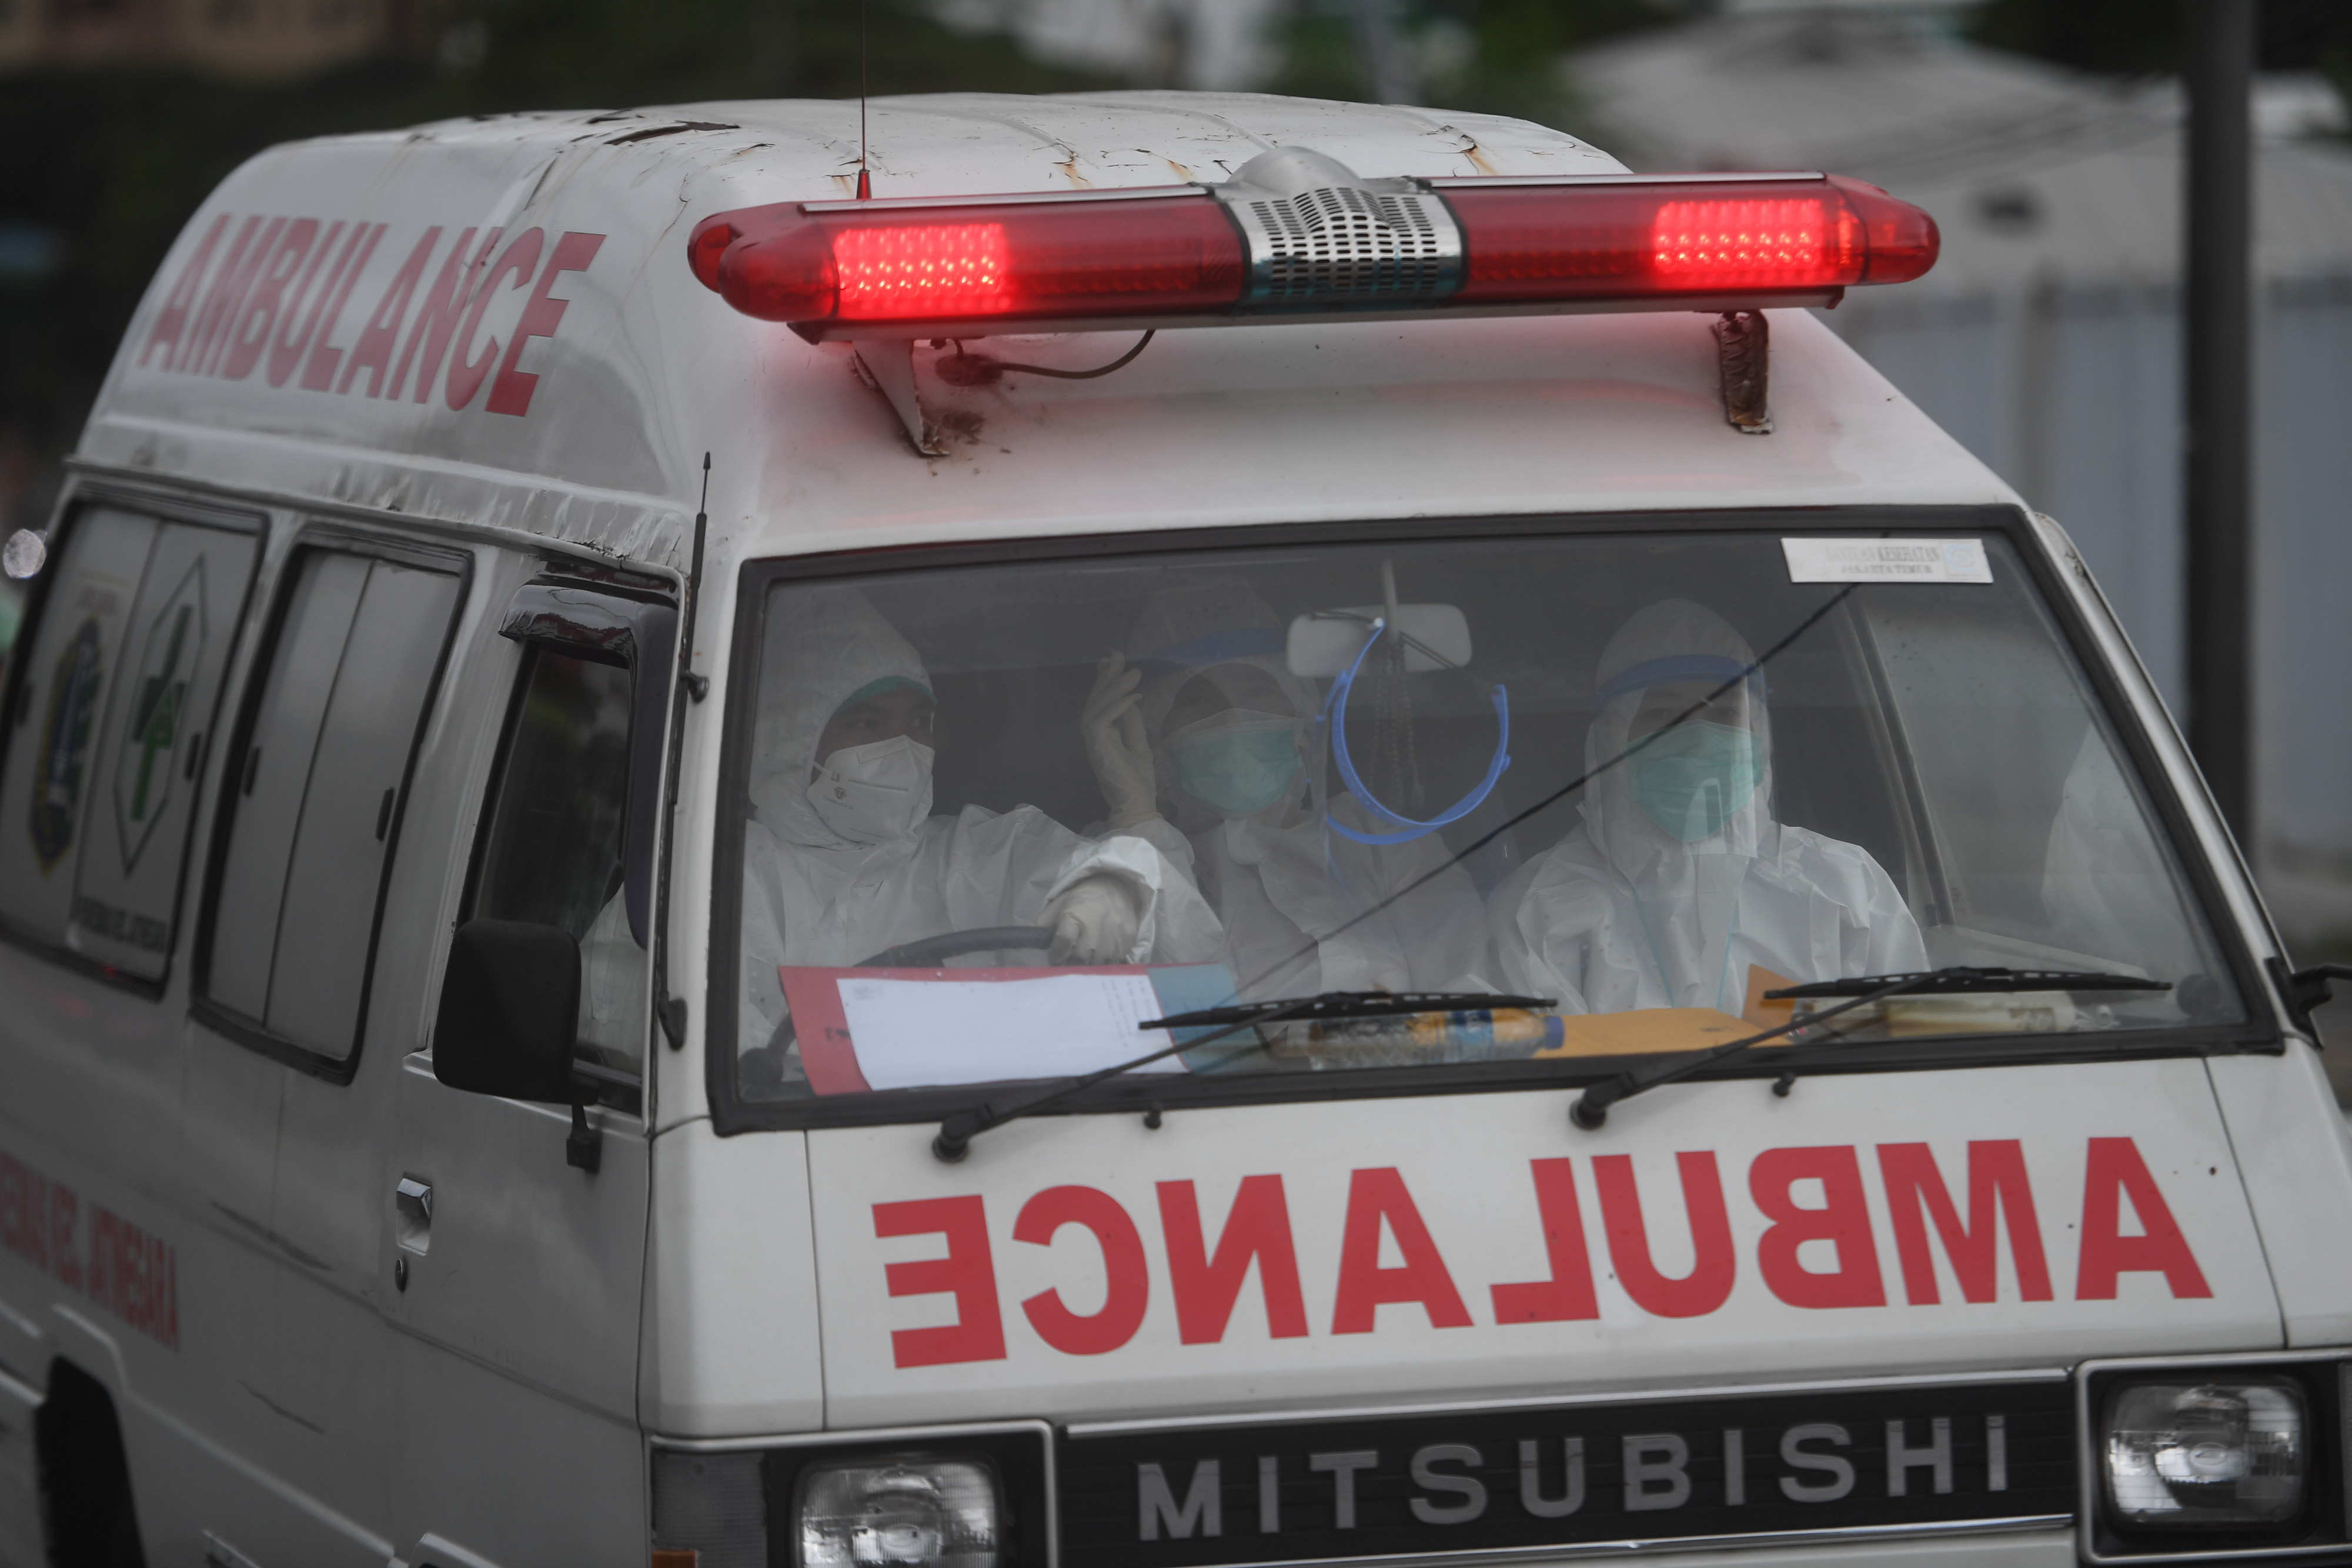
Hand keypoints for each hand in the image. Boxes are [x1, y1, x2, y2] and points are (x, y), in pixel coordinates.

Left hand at [1039, 874, 1143, 964]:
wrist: (1115, 887)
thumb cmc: (1082, 898)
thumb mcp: (1058, 905)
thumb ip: (1041, 924)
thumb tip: (1026, 941)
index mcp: (1075, 916)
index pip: (1063, 941)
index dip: (1055, 953)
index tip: (1053, 956)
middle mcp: (1096, 927)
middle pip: (1079, 958)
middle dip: (1069, 965)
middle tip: (1064, 964)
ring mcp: (1113, 937)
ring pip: (1096, 965)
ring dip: (1086, 967)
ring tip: (1080, 962)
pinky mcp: (1126, 943)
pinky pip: (1112, 964)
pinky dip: (1102, 965)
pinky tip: (1096, 959)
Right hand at [1081, 652, 1158, 827]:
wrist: (1137, 805)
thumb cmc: (1138, 781)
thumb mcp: (1139, 744)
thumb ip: (1132, 722)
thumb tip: (1131, 698)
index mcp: (1102, 733)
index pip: (1100, 701)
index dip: (1105, 679)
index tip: (1114, 660)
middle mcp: (1093, 734)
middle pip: (1095, 698)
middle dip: (1107, 675)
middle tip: (1118, 655)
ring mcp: (1092, 741)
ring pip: (1097, 705)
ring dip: (1115, 687)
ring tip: (1133, 672)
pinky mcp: (1096, 746)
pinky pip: (1102, 719)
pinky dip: (1117, 705)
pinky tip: (1133, 696)